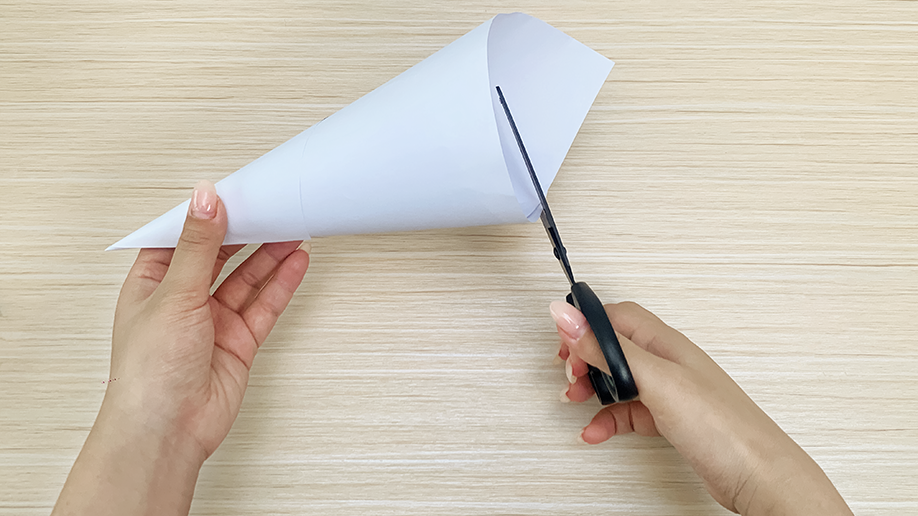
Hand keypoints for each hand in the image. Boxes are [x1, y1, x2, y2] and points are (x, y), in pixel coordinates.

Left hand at [53, 180, 309, 515]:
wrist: (168, 428)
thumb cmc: (149, 371)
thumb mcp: (173, 293)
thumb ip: (197, 245)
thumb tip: (204, 199)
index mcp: (151, 283)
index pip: (181, 237)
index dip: (206, 215)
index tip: (232, 192)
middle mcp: (182, 300)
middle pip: (220, 255)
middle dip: (245, 232)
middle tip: (272, 207)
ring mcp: (212, 321)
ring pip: (247, 279)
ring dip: (269, 255)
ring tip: (293, 229)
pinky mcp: (238, 341)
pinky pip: (264, 305)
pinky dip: (281, 284)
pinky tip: (295, 264)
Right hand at [549, 301, 852, 515]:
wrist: (758, 476)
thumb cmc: (722, 427)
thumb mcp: (654, 379)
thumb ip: (608, 347)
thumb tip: (567, 314)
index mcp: (665, 343)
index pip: (617, 316)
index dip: (586, 325)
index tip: (563, 343)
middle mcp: (668, 363)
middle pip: (615, 346)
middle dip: (585, 357)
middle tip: (570, 374)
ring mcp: (670, 392)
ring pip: (619, 379)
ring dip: (592, 388)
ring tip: (576, 399)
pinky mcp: (671, 420)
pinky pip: (629, 411)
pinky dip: (608, 419)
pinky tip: (596, 431)